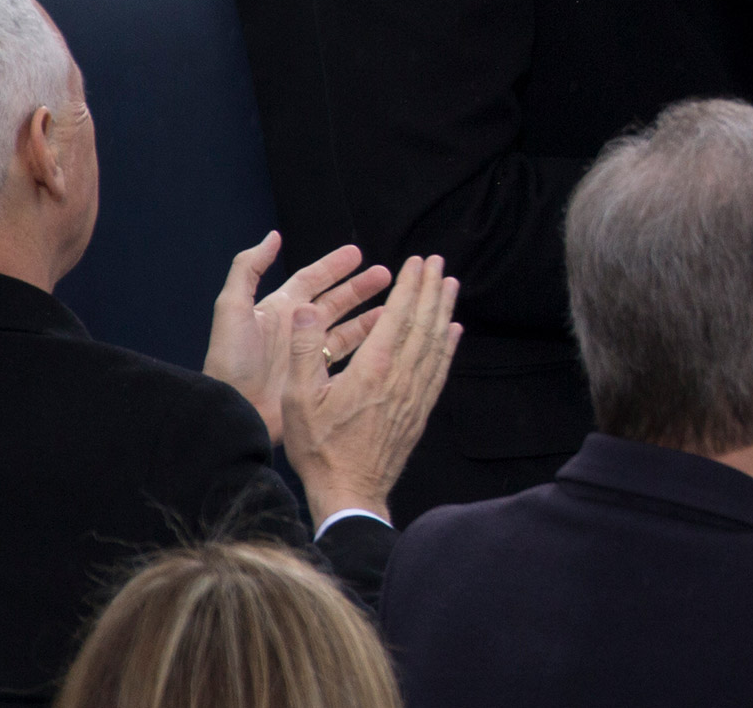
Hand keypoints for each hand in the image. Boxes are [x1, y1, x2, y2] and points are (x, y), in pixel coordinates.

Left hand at [201, 232, 392, 443]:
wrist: (234, 411)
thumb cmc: (231, 361)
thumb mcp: (232, 309)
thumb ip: (248, 269)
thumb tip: (273, 237)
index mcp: (279, 309)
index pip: (311, 279)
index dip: (333, 266)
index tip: (358, 254)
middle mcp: (297, 328)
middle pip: (335, 300)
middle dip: (360, 286)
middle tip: (387, 274)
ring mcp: (308, 353)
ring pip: (346, 327)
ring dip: (368, 314)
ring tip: (394, 303)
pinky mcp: (316, 376)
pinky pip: (347, 355)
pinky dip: (366, 344)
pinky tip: (384, 336)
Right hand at [281, 254, 461, 526]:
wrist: (350, 491)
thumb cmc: (320, 446)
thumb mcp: (298, 398)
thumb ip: (305, 350)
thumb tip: (305, 309)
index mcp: (374, 368)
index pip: (398, 315)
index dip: (409, 286)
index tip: (417, 261)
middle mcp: (402, 377)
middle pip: (423, 323)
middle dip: (431, 289)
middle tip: (439, 262)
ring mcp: (415, 395)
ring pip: (436, 343)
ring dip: (444, 311)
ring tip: (450, 285)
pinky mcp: (420, 411)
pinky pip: (440, 370)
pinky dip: (449, 346)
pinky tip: (454, 332)